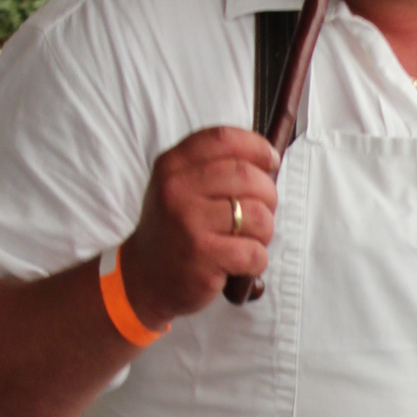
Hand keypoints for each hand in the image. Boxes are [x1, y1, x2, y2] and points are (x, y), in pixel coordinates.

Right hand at [119, 127, 279, 325]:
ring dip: (264, 232)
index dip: (256, 147)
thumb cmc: (174, 230)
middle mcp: (177, 189)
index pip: (224, 139)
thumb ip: (214, 167)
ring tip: (246, 240)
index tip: (271, 159)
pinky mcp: (203, 255)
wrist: (145, 277)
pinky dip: (257, 260)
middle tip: (259, 213)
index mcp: (173, 166)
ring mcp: (189, 222)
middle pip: (248, 177)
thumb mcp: (179, 187)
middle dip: (268, 196)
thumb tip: (268, 158)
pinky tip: (240, 263)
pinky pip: (254, 252)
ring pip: (258, 215)